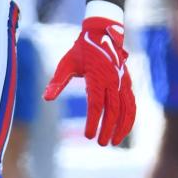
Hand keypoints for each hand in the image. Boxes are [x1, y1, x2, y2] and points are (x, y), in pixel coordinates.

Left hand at [43, 16, 136, 146]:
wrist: (102, 33)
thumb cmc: (81, 50)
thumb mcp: (66, 64)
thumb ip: (58, 82)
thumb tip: (46, 99)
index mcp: (97, 76)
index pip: (96, 104)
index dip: (93, 121)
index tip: (89, 136)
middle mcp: (112, 80)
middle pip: (112, 110)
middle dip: (107, 128)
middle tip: (101, 143)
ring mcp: (122, 82)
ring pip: (125, 108)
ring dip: (121, 126)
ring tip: (114, 141)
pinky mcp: (127, 83)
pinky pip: (131, 103)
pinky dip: (129, 118)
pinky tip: (123, 129)